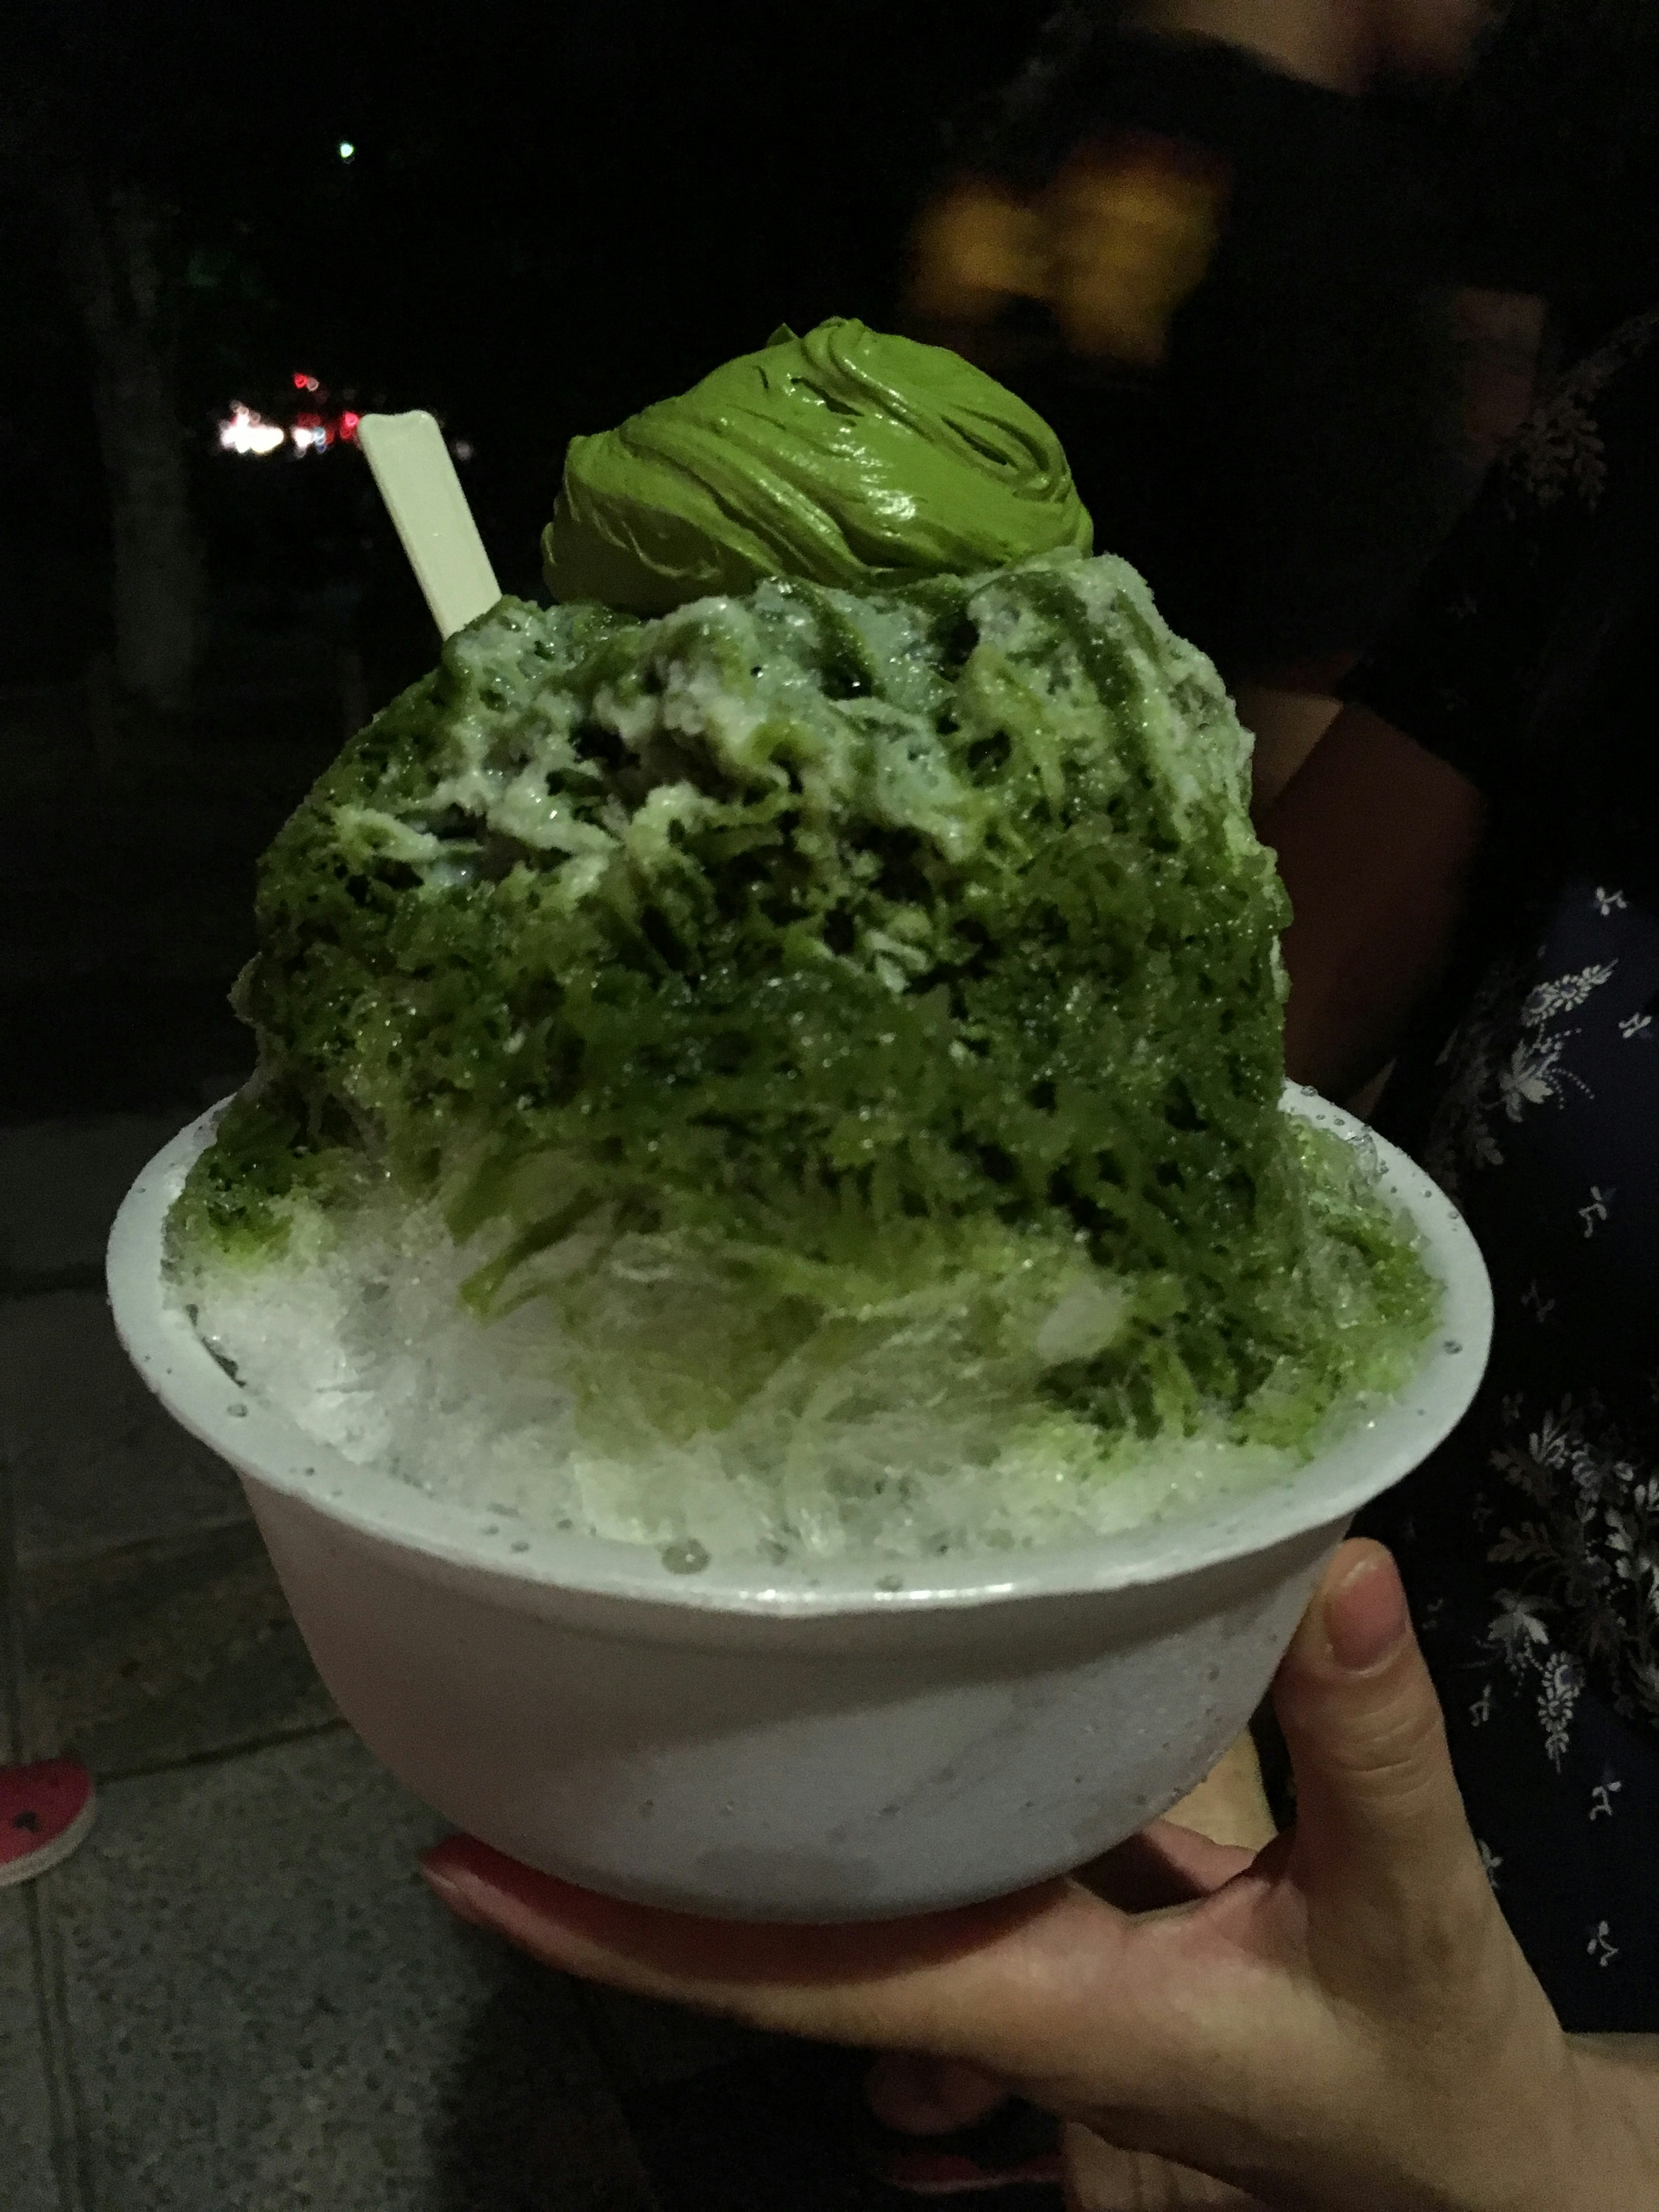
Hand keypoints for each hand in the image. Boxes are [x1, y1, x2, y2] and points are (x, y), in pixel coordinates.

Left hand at [422, 1542, 1583, 2211]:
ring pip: (838, 1906)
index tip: (470, 1867)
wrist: (1450, 2163)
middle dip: (623, 1874)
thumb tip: (1336, 1573)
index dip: (626, 1933)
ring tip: (607, 1719)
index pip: (794, 1977)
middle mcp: (998, 1990)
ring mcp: (1023, 1967)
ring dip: (719, 1835)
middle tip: (488, 1756)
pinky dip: (845, 1812)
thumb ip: (1373, 1752)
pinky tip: (817, 1725)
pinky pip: (922, 1872)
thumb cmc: (1423, 2072)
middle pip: (770, 1943)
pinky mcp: (1064, 1930)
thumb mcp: (1417, 1920)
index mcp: (1045, 2006)